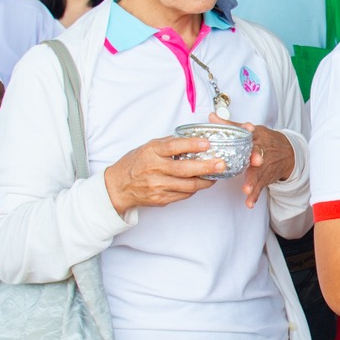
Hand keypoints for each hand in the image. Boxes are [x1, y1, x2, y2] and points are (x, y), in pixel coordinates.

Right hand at [103, 135, 217, 213]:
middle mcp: (154, 170)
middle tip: (221, 164)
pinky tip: (200, 183)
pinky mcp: (161, 199)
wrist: (118, 187)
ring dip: (205, 181)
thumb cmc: (134, 164)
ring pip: (188, 185)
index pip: (174, 147)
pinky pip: (183, 194)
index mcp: (151, 153)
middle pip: (185, 169)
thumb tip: (190, 140)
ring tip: (216, 175)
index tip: (207, 143)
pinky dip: (194, 189)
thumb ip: (166, 144)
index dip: (192, 144)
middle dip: (206, 167)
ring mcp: (158, 186)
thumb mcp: (147, 148)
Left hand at [234, 122, 295, 209]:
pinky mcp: (264, 178)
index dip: (250, 130)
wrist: (287, 154)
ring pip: (258, 174)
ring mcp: (264, 167)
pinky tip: (249, 203)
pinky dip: (255, 196)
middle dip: (256, 158)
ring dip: (253, 182)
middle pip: (258, 155)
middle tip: (254, 162)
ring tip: (247, 189)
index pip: (254, 132)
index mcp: (257, 138)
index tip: (249, 127)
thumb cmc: (265, 141)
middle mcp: (261, 152)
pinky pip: (260, 188)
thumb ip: (230, 125)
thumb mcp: (252, 130)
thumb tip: (212, 117)